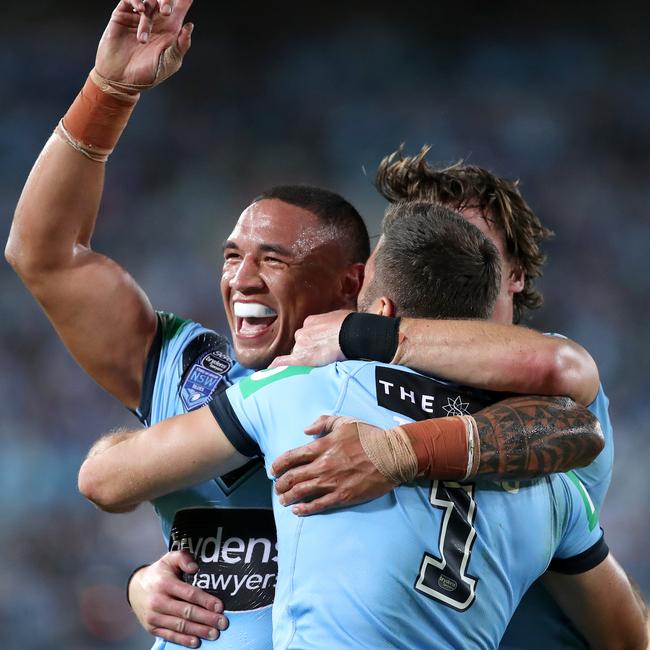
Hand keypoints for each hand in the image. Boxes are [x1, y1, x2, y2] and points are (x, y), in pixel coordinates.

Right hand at [95, 1, 193, 86]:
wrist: (121, 80)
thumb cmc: (147, 75)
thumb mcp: (170, 62)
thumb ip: (181, 45)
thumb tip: (190, 26)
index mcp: (170, 31)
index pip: (179, 9)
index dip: (184, 1)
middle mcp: (155, 21)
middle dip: (167, 0)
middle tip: (167, 11)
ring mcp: (138, 17)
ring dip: (152, 6)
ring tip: (149, 20)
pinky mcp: (121, 16)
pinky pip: (129, 0)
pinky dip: (136, 0)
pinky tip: (141, 9)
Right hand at [128, 550, 228, 647]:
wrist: (134, 588)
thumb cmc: (158, 573)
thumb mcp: (169, 558)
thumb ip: (183, 558)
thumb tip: (195, 567)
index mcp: (164, 583)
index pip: (189, 593)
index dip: (206, 601)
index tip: (220, 606)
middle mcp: (158, 601)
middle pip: (187, 612)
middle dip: (207, 619)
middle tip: (222, 623)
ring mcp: (154, 616)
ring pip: (180, 626)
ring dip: (199, 631)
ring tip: (214, 633)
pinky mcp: (152, 627)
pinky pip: (170, 635)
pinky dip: (183, 640)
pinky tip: (196, 642)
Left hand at [270, 310, 352, 367]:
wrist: (353, 333)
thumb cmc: (352, 325)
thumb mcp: (339, 317)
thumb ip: (331, 323)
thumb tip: (338, 326)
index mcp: (310, 321)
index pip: (306, 335)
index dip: (311, 342)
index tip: (316, 347)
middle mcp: (302, 332)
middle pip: (300, 345)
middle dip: (307, 351)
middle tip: (320, 357)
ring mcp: (301, 344)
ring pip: (298, 355)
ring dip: (305, 360)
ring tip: (319, 364)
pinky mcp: (303, 357)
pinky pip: (285, 362)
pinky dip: (277, 366)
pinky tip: (271, 371)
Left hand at [271, 415, 396, 515]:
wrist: (391, 456)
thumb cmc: (369, 437)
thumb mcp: (345, 422)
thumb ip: (323, 423)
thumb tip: (306, 430)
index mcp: (322, 446)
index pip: (291, 457)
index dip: (278, 464)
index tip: (273, 470)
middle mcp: (323, 465)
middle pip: (293, 476)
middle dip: (280, 483)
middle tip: (277, 487)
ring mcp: (331, 482)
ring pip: (301, 492)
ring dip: (288, 497)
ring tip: (283, 500)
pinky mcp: (342, 496)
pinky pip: (318, 504)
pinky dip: (304, 508)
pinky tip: (297, 510)